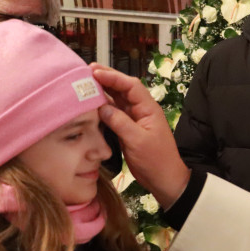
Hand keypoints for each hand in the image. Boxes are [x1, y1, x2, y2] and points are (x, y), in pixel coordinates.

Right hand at [93, 65, 190, 206]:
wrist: (164, 179)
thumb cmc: (156, 160)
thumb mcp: (137, 141)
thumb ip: (120, 122)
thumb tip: (102, 107)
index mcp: (148, 108)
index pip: (131, 86)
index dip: (113, 77)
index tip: (95, 72)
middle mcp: (140, 110)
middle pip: (123, 89)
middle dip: (107, 79)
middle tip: (87, 70)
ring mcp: (133, 119)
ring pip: (117, 100)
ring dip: (103, 91)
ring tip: (86, 83)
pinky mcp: (127, 129)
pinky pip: (114, 114)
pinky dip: (103, 107)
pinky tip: (91, 103)